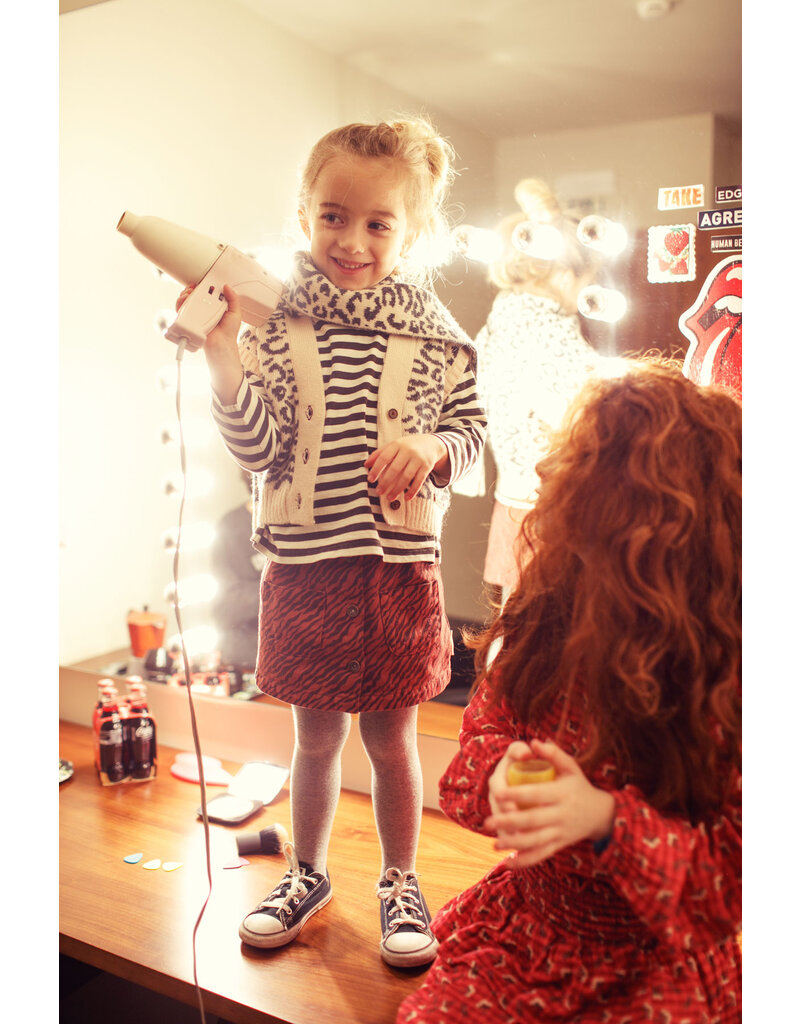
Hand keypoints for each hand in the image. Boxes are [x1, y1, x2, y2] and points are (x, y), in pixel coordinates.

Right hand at [177, 284, 243, 403]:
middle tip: (195, 287)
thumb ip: (233, 298)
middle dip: (191, 288)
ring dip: (185, 294)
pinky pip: (181, 311)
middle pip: (193, 296)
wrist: (222, 344)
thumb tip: (227, 286)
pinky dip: (180, 304)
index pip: (205, 293)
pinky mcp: (189, 321)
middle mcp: (203, 310)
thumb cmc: (229, 331)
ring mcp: (195, 316)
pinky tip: (185, 300)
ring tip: (189, 293)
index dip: (202, 286)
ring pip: (185, 302)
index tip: (203, 282)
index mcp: (213, 307)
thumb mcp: (235, 312)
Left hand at [365, 434, 447, 500]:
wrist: (430, 444)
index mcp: (397, 444)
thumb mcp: (394, 446)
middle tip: (378, 492)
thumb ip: (379, 453)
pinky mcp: (427, 466)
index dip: (376, 469)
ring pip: (406, 477)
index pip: (384, 457)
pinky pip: (419, 481)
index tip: (370, 480)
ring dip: (397, 489)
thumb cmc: (407, 447)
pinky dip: (412, 491)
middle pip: (395, 469)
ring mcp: (418, 459)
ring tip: (389, 498)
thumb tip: (365, 465)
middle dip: (386, 482)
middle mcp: (408, 451)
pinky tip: (406, 498)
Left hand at [484, 738, 614, 869]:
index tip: (498, 793)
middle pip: (533, 820)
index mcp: (562, 793)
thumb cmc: (580, 786)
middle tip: (487, 821)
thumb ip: (554, 754)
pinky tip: (508, 862)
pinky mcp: (560, 845)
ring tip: (494, 843)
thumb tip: (534, 742)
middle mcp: (562, 814)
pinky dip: (525, 860)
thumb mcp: (572, 768)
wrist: (602, 814)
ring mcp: (561, 832)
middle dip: (509, 821)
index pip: (537, 793)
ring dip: (514, 844)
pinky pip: (542, 854)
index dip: (517, 794)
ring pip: (536, 841)